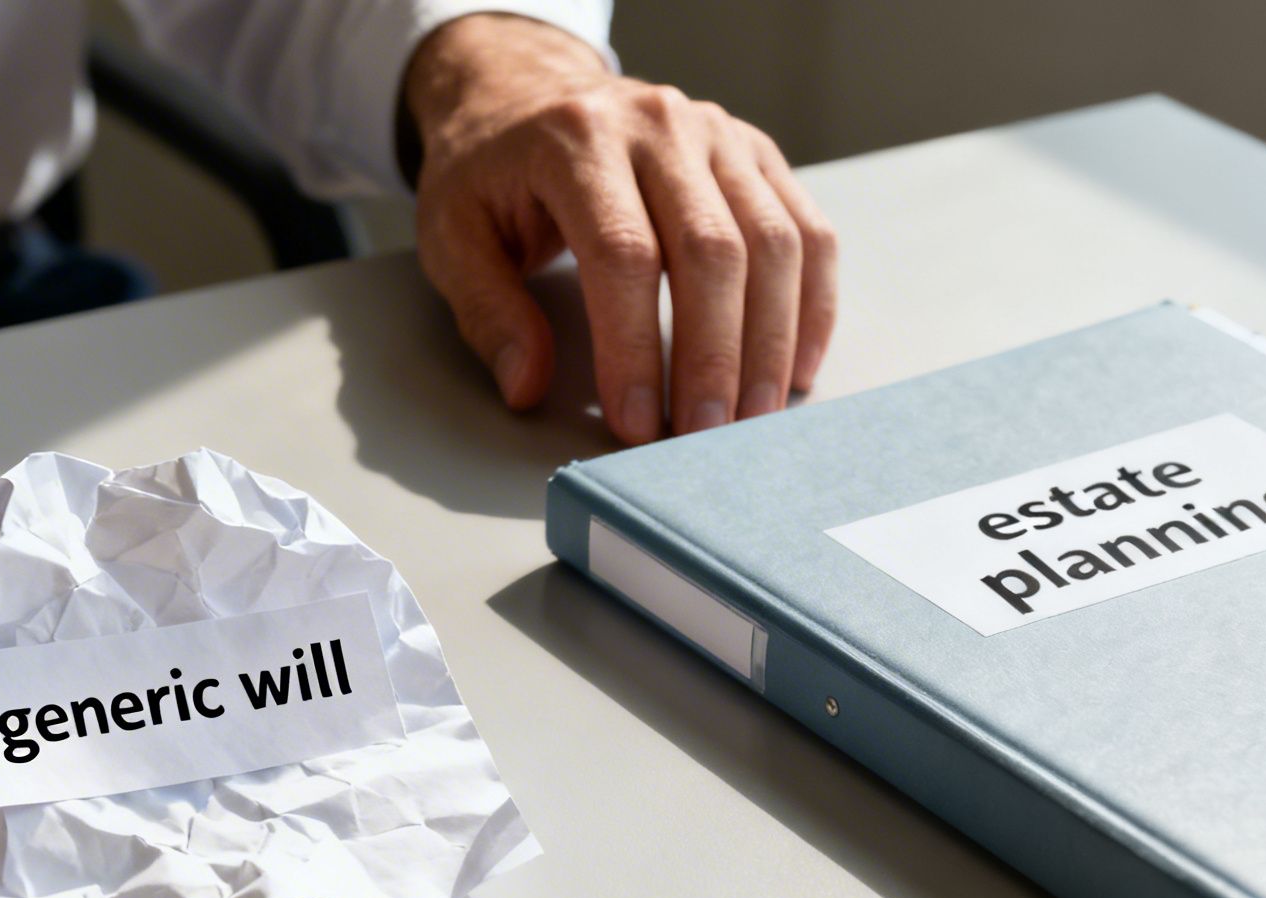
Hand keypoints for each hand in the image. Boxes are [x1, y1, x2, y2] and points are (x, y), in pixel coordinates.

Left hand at [404, 15, 837, 443]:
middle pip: (713, 249)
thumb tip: (528, 386)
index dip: (634, 347)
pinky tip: (796, 369)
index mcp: (578, 141)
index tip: (634, 421)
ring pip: (773, 242)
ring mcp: (718, 135)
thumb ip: (489, 313)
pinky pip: (808, 232)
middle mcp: (659, 125)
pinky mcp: (756, 153)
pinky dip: (811, 306)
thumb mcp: (454, 236)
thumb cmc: (491, 171)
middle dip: (714, 357)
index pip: (624, 253)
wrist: (525, 92)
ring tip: (752, 418)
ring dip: (771, 342)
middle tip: (703, 435)